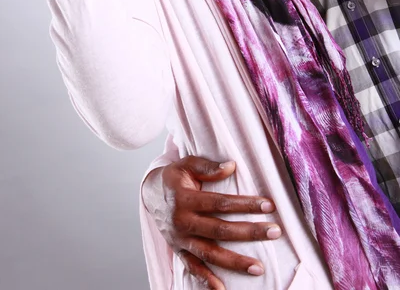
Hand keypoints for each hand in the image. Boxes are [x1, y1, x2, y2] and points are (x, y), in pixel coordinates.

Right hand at [142, 157, 281, 289]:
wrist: (149, 194)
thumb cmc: (174, 177)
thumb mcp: (187, 165)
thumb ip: (208, 166)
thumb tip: (231, 166)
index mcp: (185, 199)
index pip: (220, 203)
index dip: (245, 205)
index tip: (268, 206)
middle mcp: (183, 221)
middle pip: (220, 230)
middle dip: (249, 232)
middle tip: (274, 232)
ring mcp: (180, 239)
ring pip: (210, 254)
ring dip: (235, 262)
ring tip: (258, 267)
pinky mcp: (178, 251)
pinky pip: (192, 268)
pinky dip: (206, 281)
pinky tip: (222, 289)